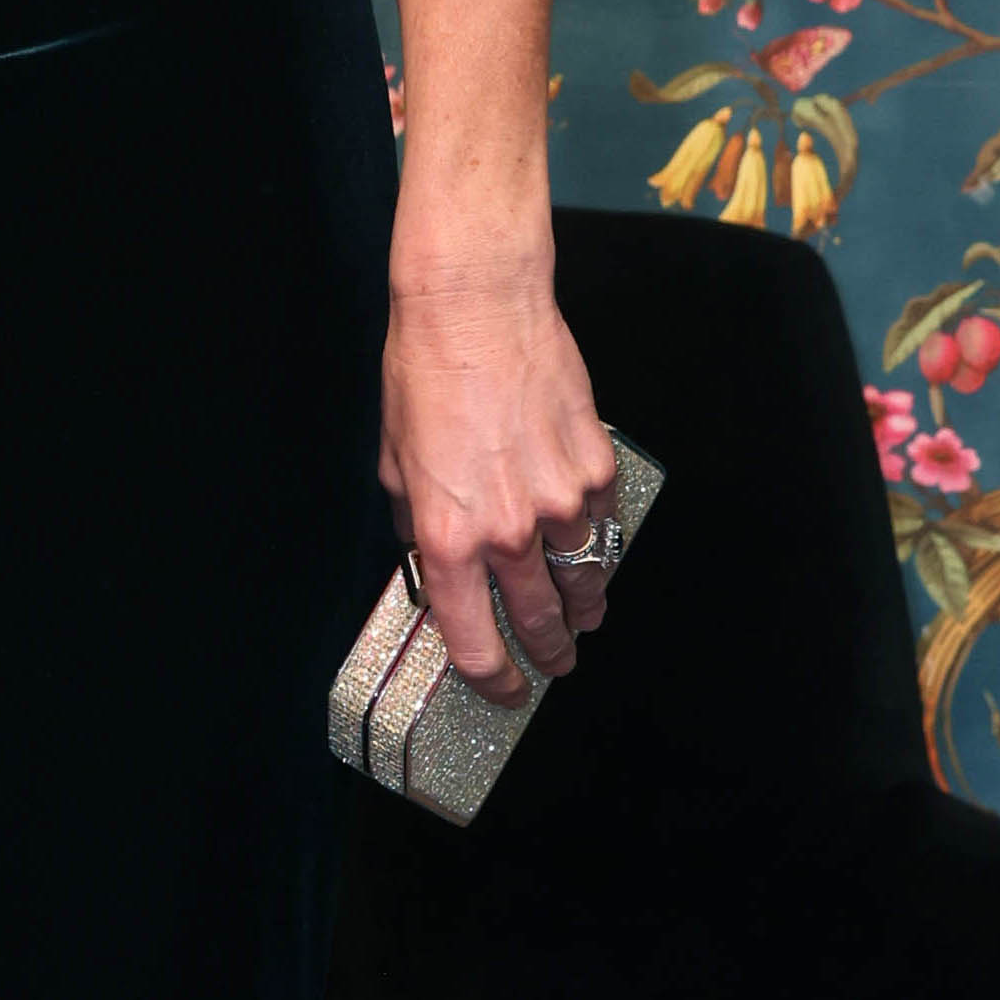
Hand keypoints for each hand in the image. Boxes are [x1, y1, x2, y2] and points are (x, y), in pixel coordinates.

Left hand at [381, 251, 622, 698]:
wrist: (478, 309)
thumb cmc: (425, 376)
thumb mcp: (395, 465)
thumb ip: (418, 526)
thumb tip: (433, 563)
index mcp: (451, 539)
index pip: (477, 643)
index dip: (493, 680)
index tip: (505, 691)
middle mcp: (511, 532)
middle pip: (541, 623)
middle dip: (549, 654)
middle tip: (554, 665)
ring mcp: (563, 502)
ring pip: (585, 580)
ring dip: (584, 608)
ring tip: (584, 619)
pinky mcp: (597, 468)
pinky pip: (604, 525)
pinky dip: (597, 541)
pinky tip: (590, 545)